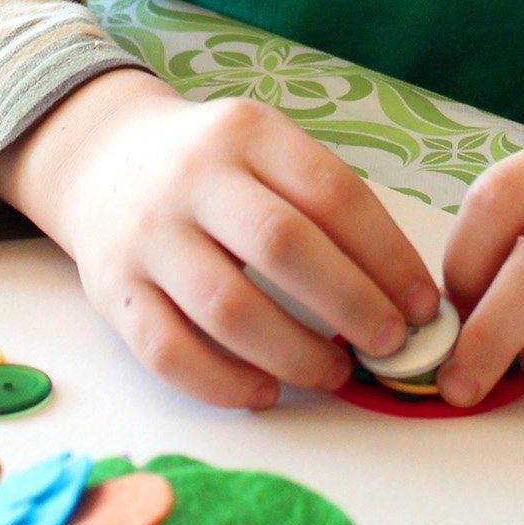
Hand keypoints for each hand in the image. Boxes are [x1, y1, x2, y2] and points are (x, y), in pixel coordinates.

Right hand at [0, 68, 441, 409]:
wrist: (99, 159)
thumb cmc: (211, 166)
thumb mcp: (263, 147)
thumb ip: (320, 203)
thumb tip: (401, 292)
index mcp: (247, 133)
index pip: (333, 193)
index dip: (388, 255)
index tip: (423, 305)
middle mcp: (194, 178)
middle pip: (283, 246)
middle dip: (351, 305)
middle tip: (391, 345)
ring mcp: (147, 235)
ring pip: (228, 308)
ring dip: (295, 354)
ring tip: (334, 373)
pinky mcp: (113, 291)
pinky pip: (169, 352)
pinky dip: (224, 383)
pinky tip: (265, 391)